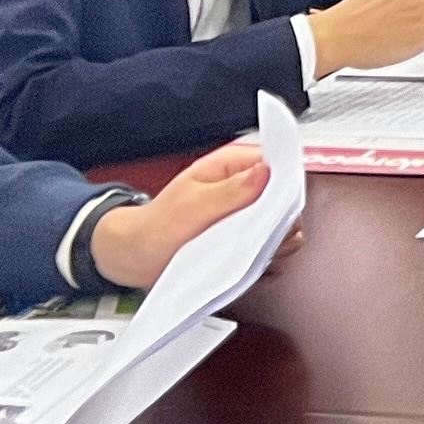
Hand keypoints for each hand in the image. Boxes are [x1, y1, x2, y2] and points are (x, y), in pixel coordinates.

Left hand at [86, 140, 271, 288]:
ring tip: (246, 249)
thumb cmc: (157, 224)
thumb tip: (267, 172)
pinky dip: (265, 254)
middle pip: (286, 195)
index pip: (277, 162)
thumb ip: (231, 190)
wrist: (137, 255)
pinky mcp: (248, 238)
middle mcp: (245, 187)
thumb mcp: (192, 204)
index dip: (284, 181)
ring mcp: (248, 214)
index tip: (278, 204)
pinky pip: (271, 245)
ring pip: (283, 223)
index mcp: (232, 165)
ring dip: (273, 239)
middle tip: (257, 232)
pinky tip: (246, 260)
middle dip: (280, 216)